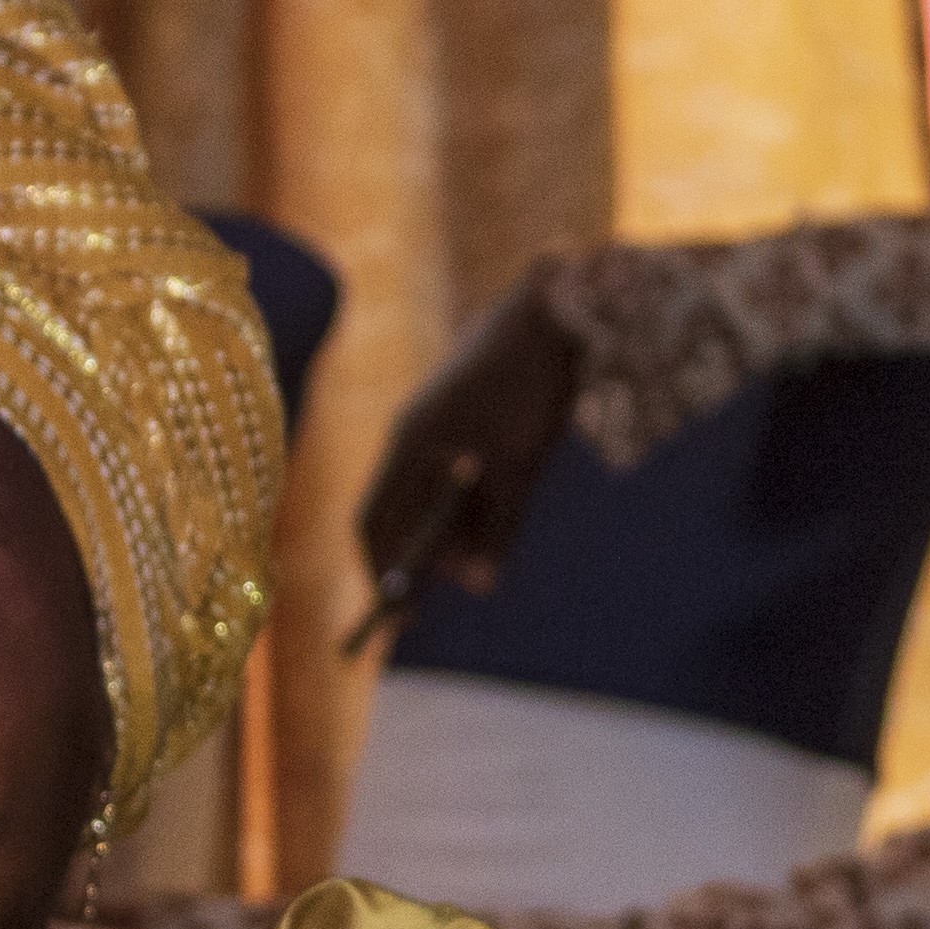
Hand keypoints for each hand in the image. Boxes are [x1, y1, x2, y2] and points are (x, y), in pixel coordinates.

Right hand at [354, 281, 586, 607]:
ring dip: (452, 535)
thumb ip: (498, 529)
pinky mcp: (464, 417)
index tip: (397, 617)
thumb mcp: (519, 468)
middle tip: (450, 597)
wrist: (556, 311)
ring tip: (483, 564)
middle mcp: (412, 434)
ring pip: (430, 498)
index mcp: (408, 444)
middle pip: (399, 514)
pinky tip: (496, 524)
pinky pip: (452, 477)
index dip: (381, 572)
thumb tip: (481, 588)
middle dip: (422, 560)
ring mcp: (436, 423)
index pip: (373, 522)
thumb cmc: (531, 387)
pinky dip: (469, 508)